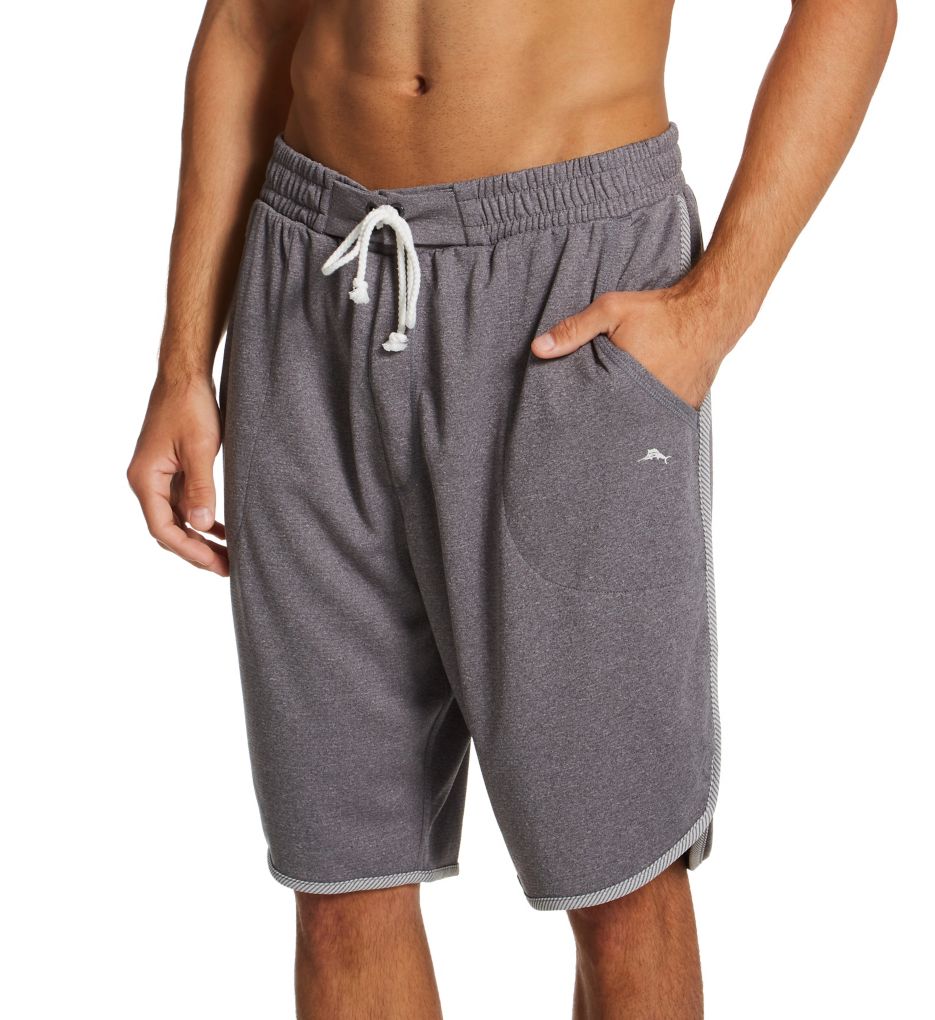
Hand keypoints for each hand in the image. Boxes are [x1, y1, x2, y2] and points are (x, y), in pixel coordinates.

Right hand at [127, 376, 227, 575]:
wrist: (185, 375)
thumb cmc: (190, 406)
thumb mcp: (199, 448)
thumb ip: (200, 489)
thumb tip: (200, 527)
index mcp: (145, 479)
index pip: (163, 529)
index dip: (189, 550)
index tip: (215, 564)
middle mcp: (147, 481)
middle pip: (168, 529)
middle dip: (196, 551)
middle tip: (227, 568)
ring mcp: (159, 476)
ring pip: (178, 518)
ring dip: (200, 537)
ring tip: (228, 555)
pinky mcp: (172, 469)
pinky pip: (184, 503)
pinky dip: (201, 518)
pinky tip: (221, 530)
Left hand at [530, 286, 724, 410]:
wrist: (711, 312)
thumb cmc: (659, 311)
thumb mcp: (611, 311)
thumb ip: (574, 329)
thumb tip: (538, 348)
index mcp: (624, 384)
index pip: (593, 411)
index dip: (582, 414)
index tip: (569, 419)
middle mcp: (648, 402)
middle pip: (616, 421)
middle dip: (604, 420)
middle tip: (588, 428)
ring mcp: (669, 408)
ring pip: (640, 423)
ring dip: (628, 420)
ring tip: (614, 422)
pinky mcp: (686, 408)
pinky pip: (663, 420)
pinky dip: (652, 416)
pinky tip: (641, 413)